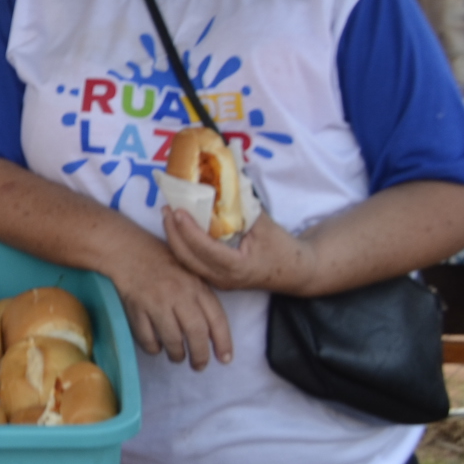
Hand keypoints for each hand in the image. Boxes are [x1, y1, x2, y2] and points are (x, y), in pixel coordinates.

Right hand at [108, 241, 234, 368]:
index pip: (216, 319)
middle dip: (200, 355)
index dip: (223, 342)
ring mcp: (156, 302)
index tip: (225, 359)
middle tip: (199, 366)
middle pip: (195, 333)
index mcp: (196, 286)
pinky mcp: (136, 309)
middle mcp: (179, 294)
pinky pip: (147, 338)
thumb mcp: (190, 274)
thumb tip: (214, 333)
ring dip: (177, 355)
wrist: (128, 251)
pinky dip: (153, 348)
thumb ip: (203, 298)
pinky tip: (157, 347)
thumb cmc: (163, 262)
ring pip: (172, 339)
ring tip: (178, 357)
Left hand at [163, 206, 313, 295]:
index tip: (177, 211)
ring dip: (175, 238)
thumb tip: (222, 182)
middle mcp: (224, 278)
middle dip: (173, 233)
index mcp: (238, 267)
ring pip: (187, 262)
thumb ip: (242, 207)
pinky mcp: (216, 278)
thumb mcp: (265, 225)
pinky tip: (179, 228)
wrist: (296, 272)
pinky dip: (183, 245)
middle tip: (166, 209)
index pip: (205, 249)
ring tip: (168, 215)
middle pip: (188, 258)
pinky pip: (193, 262)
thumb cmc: (283, 248)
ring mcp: (219, 281)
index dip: (188, 230)